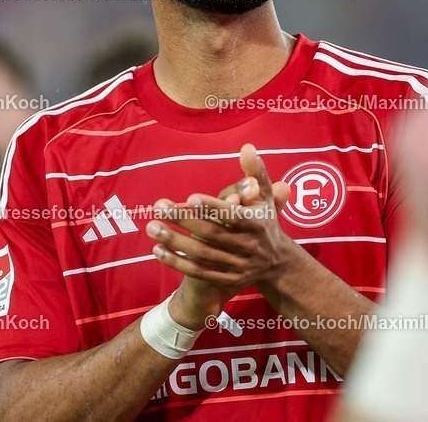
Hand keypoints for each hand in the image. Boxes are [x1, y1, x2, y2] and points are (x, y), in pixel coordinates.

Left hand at [149, 144, 292, 325]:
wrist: (275, 262)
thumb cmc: (264, 220)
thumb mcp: (265, 196)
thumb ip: (255, 172)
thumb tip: (247, 147)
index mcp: (258, 224)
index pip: (234, 216)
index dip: (213, 207)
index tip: (190, 198)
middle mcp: (250, 247)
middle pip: (213, 234)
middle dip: (184, 221)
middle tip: (159, 207)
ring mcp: (238, 266)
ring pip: (203, 255)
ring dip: (175, 241)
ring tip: (152, 227)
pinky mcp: (227, 280)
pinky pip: (199, 272)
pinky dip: (177, 262)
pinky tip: (157, 250)